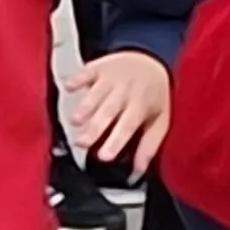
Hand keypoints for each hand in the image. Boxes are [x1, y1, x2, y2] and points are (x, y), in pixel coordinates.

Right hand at [66, 51, 173, 174]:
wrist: (150, 58)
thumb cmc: (152, 94)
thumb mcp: (159, 119)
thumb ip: (148, 146)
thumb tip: (138, 171)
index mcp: (141, 106)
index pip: (127, 126)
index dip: (116, 141)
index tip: (103, 156)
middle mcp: (126, 92)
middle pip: (109, 111)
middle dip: (95, 127)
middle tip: (82, 143)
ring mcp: (112, 78)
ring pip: (96, 94)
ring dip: (85, 107)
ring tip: (75, 121)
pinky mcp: (99, 67)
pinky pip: (88, 72)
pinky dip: (78, 79)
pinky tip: (69, 87)